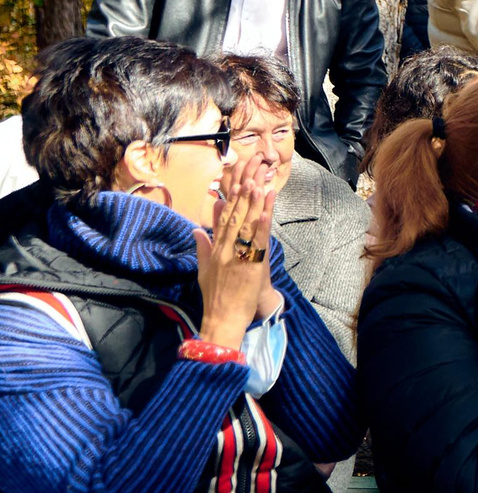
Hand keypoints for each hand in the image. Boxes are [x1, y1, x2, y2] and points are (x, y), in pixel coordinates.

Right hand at [193, 157, 277, 350]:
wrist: (222, 318)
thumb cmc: (215, 295)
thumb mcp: (204, 269)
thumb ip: (201, 247)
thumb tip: (196, 229)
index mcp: (215, 250)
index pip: (223, 220)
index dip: (230, 200)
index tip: (235, 182)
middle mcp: (224, 250)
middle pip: (234, 218)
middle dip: (242, 196)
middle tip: (249, 174)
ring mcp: (236, 257)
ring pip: (246, 226)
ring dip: (253, 205)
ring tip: (259, 184)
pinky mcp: (249, 266)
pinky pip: (257, 243)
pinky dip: (261, 226)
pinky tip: (266, 212)